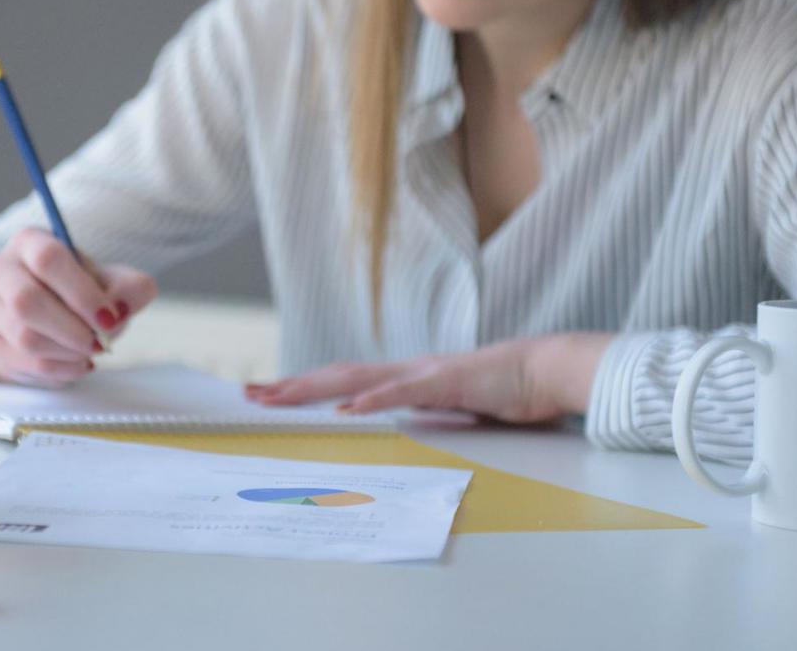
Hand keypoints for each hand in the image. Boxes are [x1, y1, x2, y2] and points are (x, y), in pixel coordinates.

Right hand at [0, 228, 156, 386]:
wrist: (52, 321)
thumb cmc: (82, 293)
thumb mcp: (113, 282)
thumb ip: (130, 288)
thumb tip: (120, 308)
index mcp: (30, 243)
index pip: (48, 258)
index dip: (82, 292)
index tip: (110, 317)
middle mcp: (1, 271)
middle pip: (26, 301)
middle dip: (72, 328)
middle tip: (101, 342)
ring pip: (26, 337)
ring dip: (69, 350)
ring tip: (92, 349)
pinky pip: (27, 362)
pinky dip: (63, 368)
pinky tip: (79, 361)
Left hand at [243, 333, 613, 422]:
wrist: (546, 369)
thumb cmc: (504, 390)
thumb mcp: (451, 407)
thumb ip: (421, 414)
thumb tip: (393, 427)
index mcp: (404, 378)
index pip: (343, 383)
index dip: (304, 388)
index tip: (267, 395)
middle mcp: (406, 370)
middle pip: (336, 377)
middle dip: (291, 386)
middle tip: (249, 394)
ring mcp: (424, 372)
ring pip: (358, 379)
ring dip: (315, 389)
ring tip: (279, 397)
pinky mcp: (448, 380)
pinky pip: (404, 391)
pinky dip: (373, 401)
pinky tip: (347, 410)